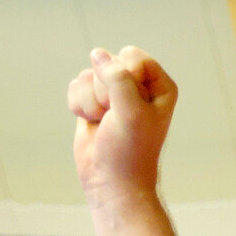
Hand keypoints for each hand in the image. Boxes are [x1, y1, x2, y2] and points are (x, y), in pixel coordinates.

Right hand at [69, 46, 177, 203]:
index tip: (130, 106)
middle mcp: (138, 85)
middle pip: (108, 63)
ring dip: (91, 102)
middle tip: (115, 118)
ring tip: (104, 123)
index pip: (133, 57)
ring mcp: (113, 93)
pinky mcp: (93, 101)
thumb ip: (117, 77)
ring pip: (89, 75)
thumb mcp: (131, 112)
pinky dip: (79, 107)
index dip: (124, 78)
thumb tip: (97, 54)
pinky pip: (76, 86)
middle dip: (104, 91)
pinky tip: (92, 124)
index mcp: (159, 86)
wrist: (112, 182)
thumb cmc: (129, 151)